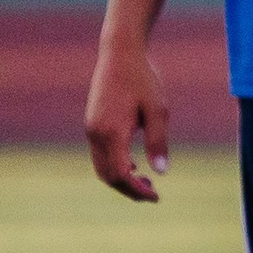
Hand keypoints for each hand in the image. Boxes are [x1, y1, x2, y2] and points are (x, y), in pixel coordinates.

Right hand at [85, 39, 169, 201]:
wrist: (119, 55)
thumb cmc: (143, 80)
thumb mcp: (158, 109)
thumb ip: (158, 141)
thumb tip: (161, 172)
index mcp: (112, 132)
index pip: (121, 173)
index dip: (137, 190)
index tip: (156, 197)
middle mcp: (96, 134)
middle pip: (108, 175)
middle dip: (129, 189)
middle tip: (153, 194)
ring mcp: (91, 129)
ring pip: (101, 167)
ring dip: (121, 179)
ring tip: (146, 182)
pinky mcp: (92, 124)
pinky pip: (100, 154)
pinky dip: (115, 166)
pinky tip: (135, 165)